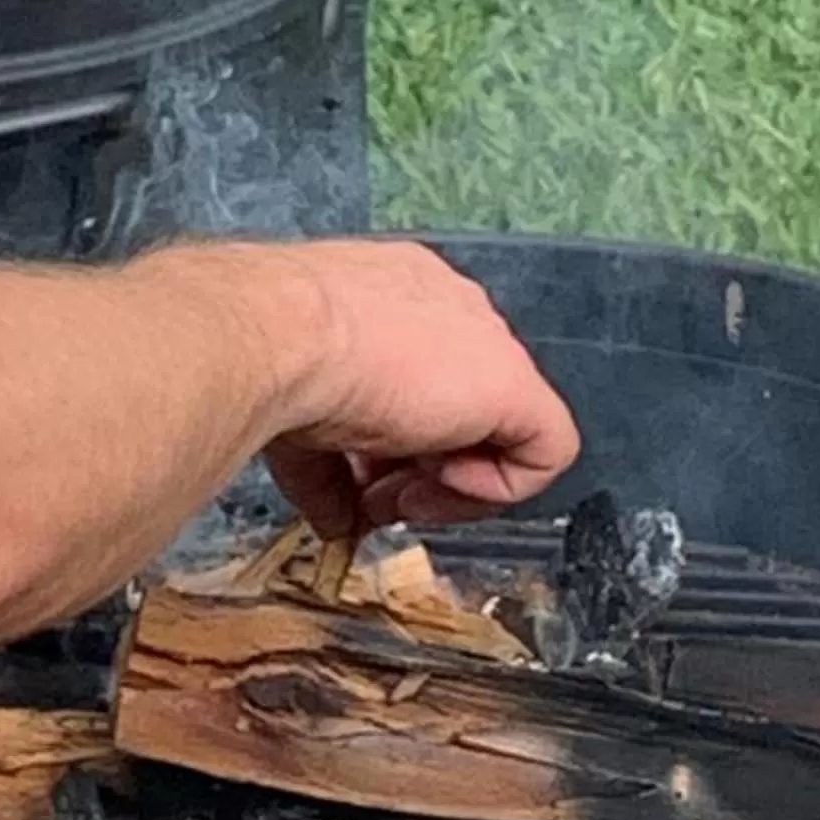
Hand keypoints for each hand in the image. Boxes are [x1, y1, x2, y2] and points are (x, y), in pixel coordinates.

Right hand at [261, 242, 578, 542]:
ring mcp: (487, 340)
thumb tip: (335, 521)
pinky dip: (497, 488)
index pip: (416, 377)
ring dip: (449, 484)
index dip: (391, 443)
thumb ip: (327, 469)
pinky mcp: (516, 384)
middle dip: (418, 466)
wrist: (286, 336)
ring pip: (499, 430)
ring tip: (402, 499)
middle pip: (456, 405)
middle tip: (379, 495)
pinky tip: (441, 483)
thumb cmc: (275, 357)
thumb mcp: (301, 419)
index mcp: (395, 298)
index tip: (359, 474)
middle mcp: (448, 307)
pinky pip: (545, 451)